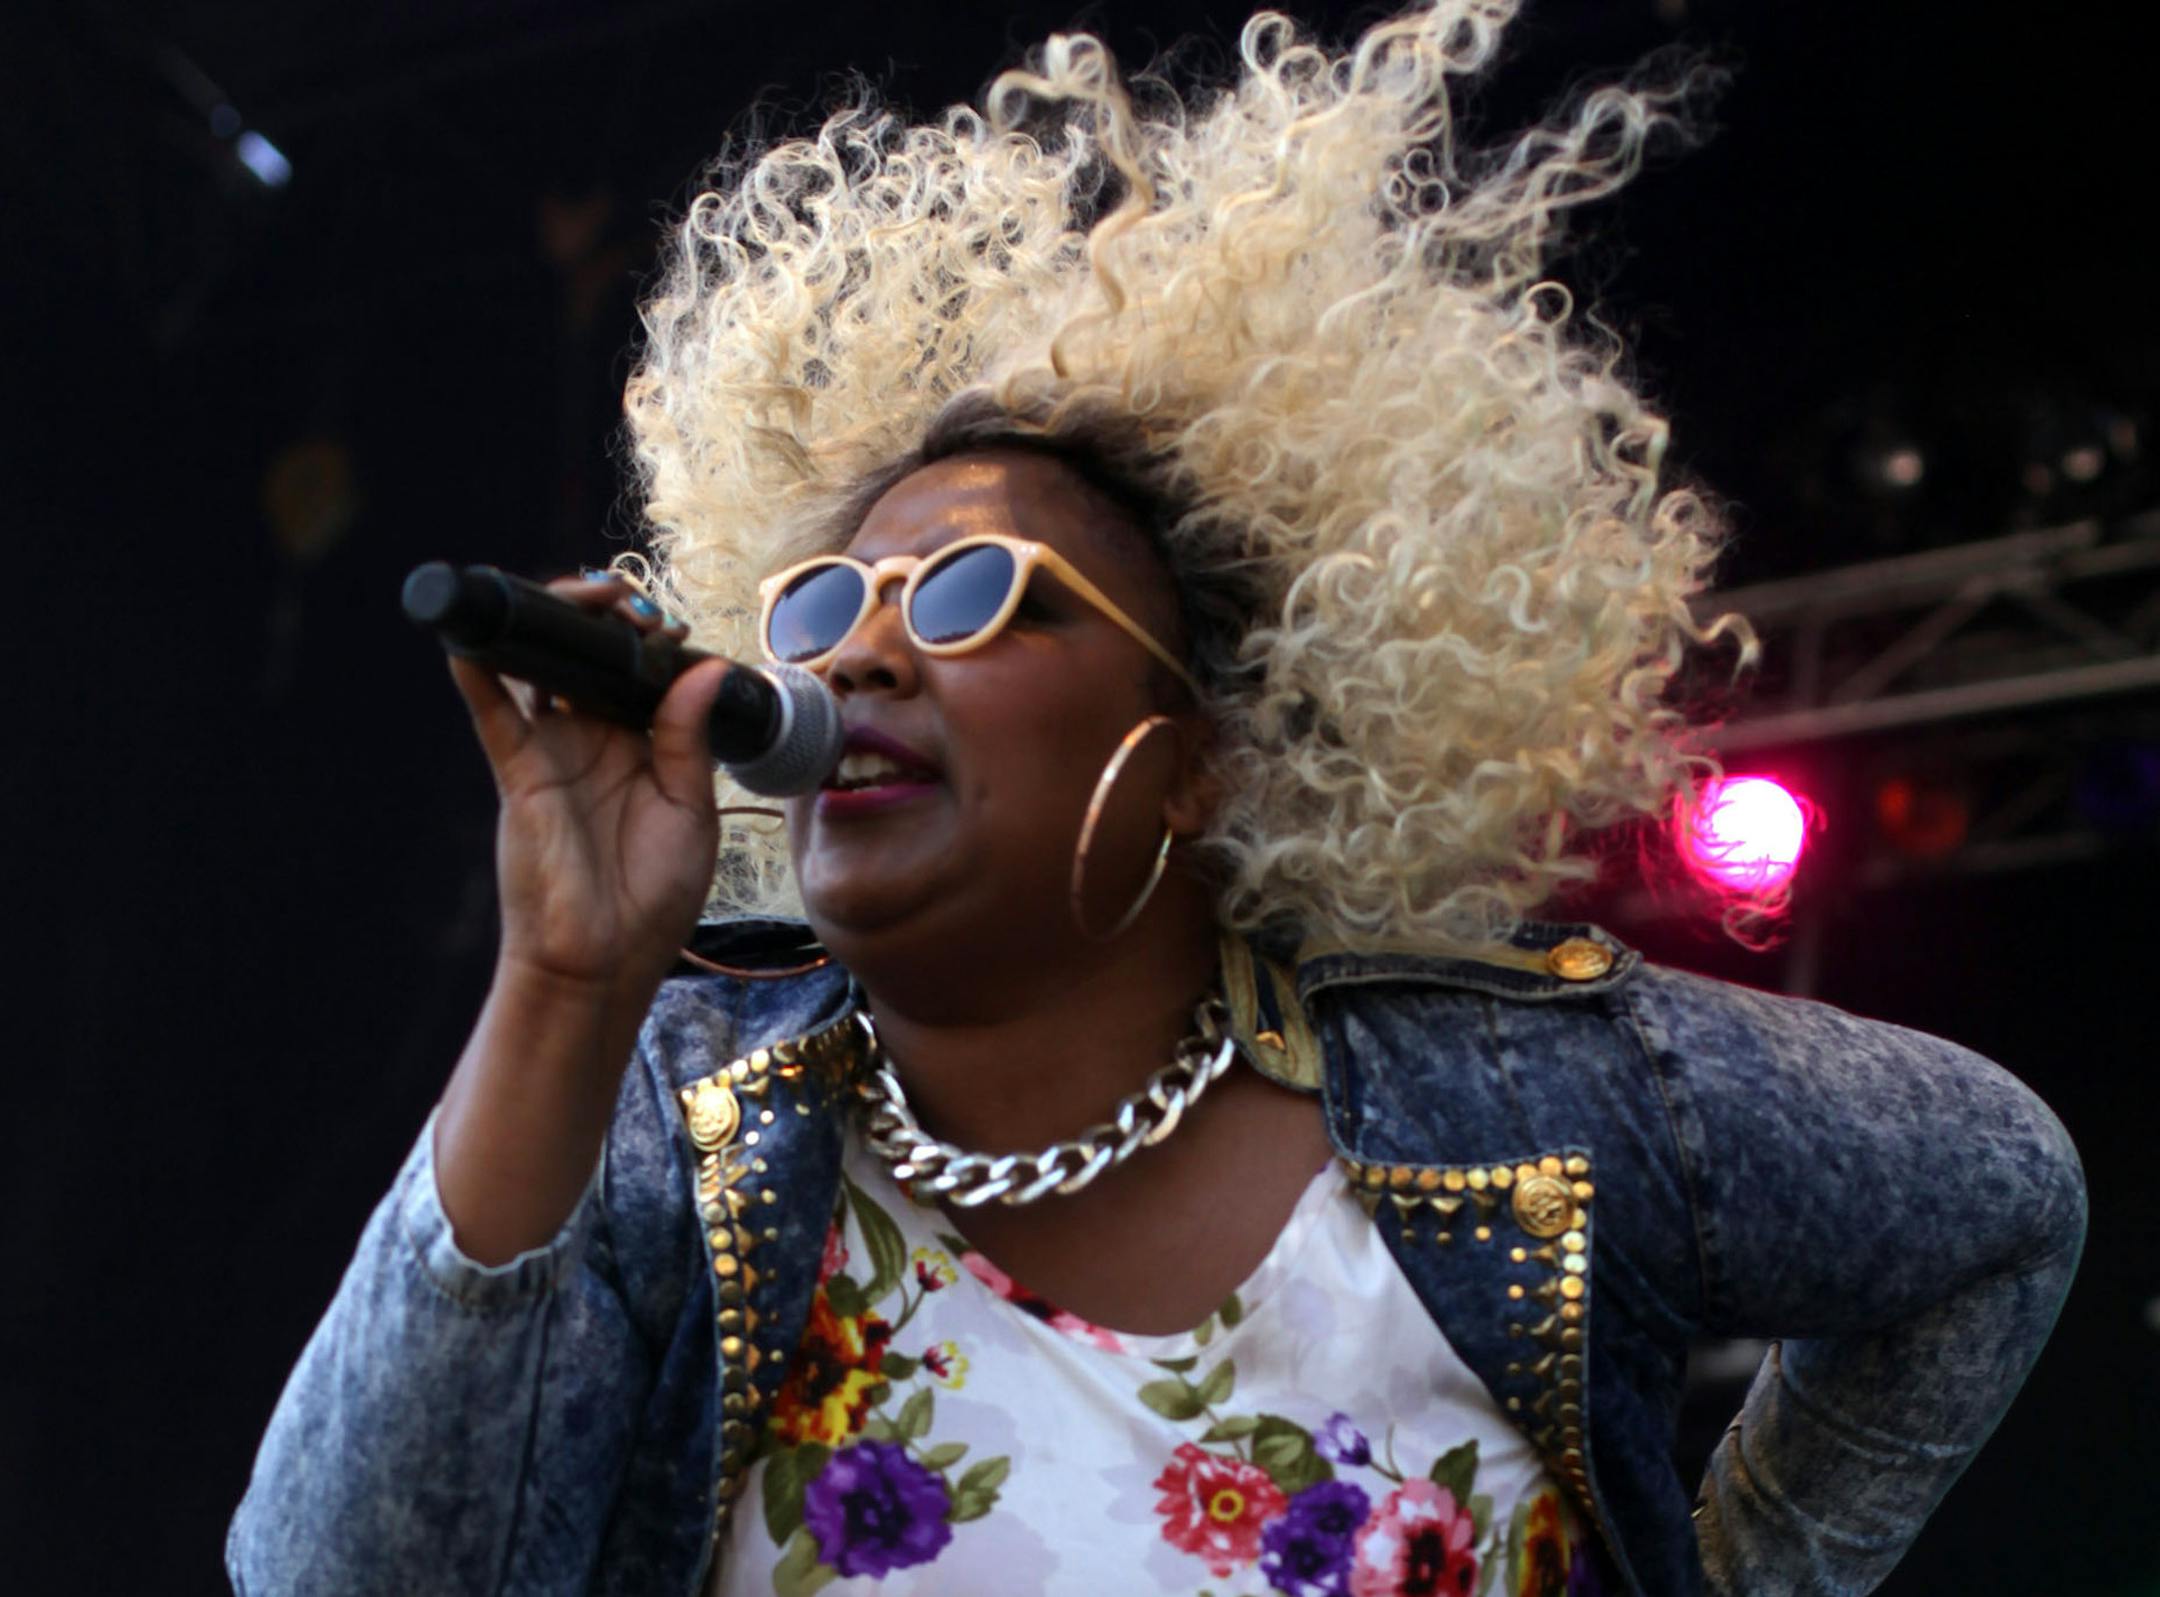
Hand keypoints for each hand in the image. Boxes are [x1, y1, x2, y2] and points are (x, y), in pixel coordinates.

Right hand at [446, 572, 728, 1010]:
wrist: (604, 964)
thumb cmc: (651, 900)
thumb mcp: (691, 814)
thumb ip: (689, 739)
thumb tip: (702, 669)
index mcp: (641, 747)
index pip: (639, 673)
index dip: (652, 641)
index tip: (673, 632)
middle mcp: (592, 740)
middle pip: (587, 656)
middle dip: (608, 616)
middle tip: (636, 611)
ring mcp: (552, 751)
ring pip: (540, 668)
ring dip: (555, 623)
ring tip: (587, 597)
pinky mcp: (520, 774)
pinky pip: (494, 714)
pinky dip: (480, 673)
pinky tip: (476, 639)